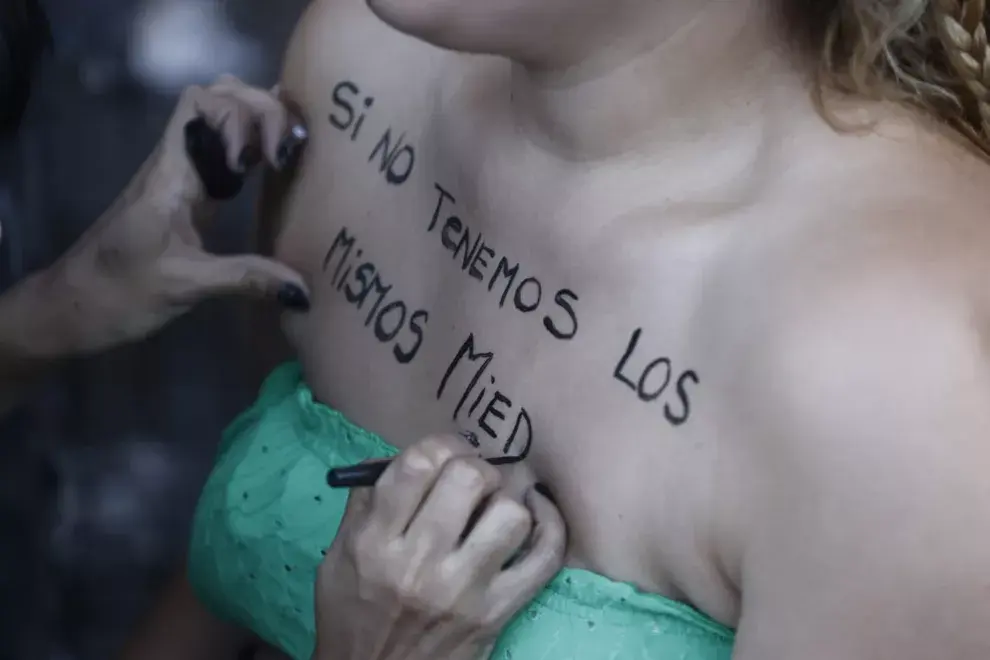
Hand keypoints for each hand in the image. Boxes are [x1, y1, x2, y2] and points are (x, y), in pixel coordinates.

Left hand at [42, 75, 310, 354]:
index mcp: (170, 173)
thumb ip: (245, 279)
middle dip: (261, 109)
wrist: (73, 307)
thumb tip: (303, 290)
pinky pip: (224, 150)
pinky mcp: (191, 193)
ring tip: (287, 154)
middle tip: (287, 153)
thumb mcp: (185, 286)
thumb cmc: (119, 292)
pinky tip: (276, 167)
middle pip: (218, 96)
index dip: (242, 114)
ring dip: (258, 121)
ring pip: (221, 116)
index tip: (265, 160)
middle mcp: (177, 162)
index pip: (202, 103)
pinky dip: (253, 145)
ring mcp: (183, 175)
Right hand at [313, 436, 566, 659]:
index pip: (418, 464)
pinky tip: (536, 513)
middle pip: (469, 478)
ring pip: (510, 513)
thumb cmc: (352, 616)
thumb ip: (365, 503)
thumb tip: (399, 456)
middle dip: (475, 467)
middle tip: (471, 480)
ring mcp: (464, 589)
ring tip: (494, 507)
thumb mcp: (339, 558)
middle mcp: (420, 562)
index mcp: (375, 541)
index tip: (444, 454)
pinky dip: (550, 525)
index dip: (440, 445)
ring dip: (506, 500)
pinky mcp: (497, 612)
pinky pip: (544, 556)